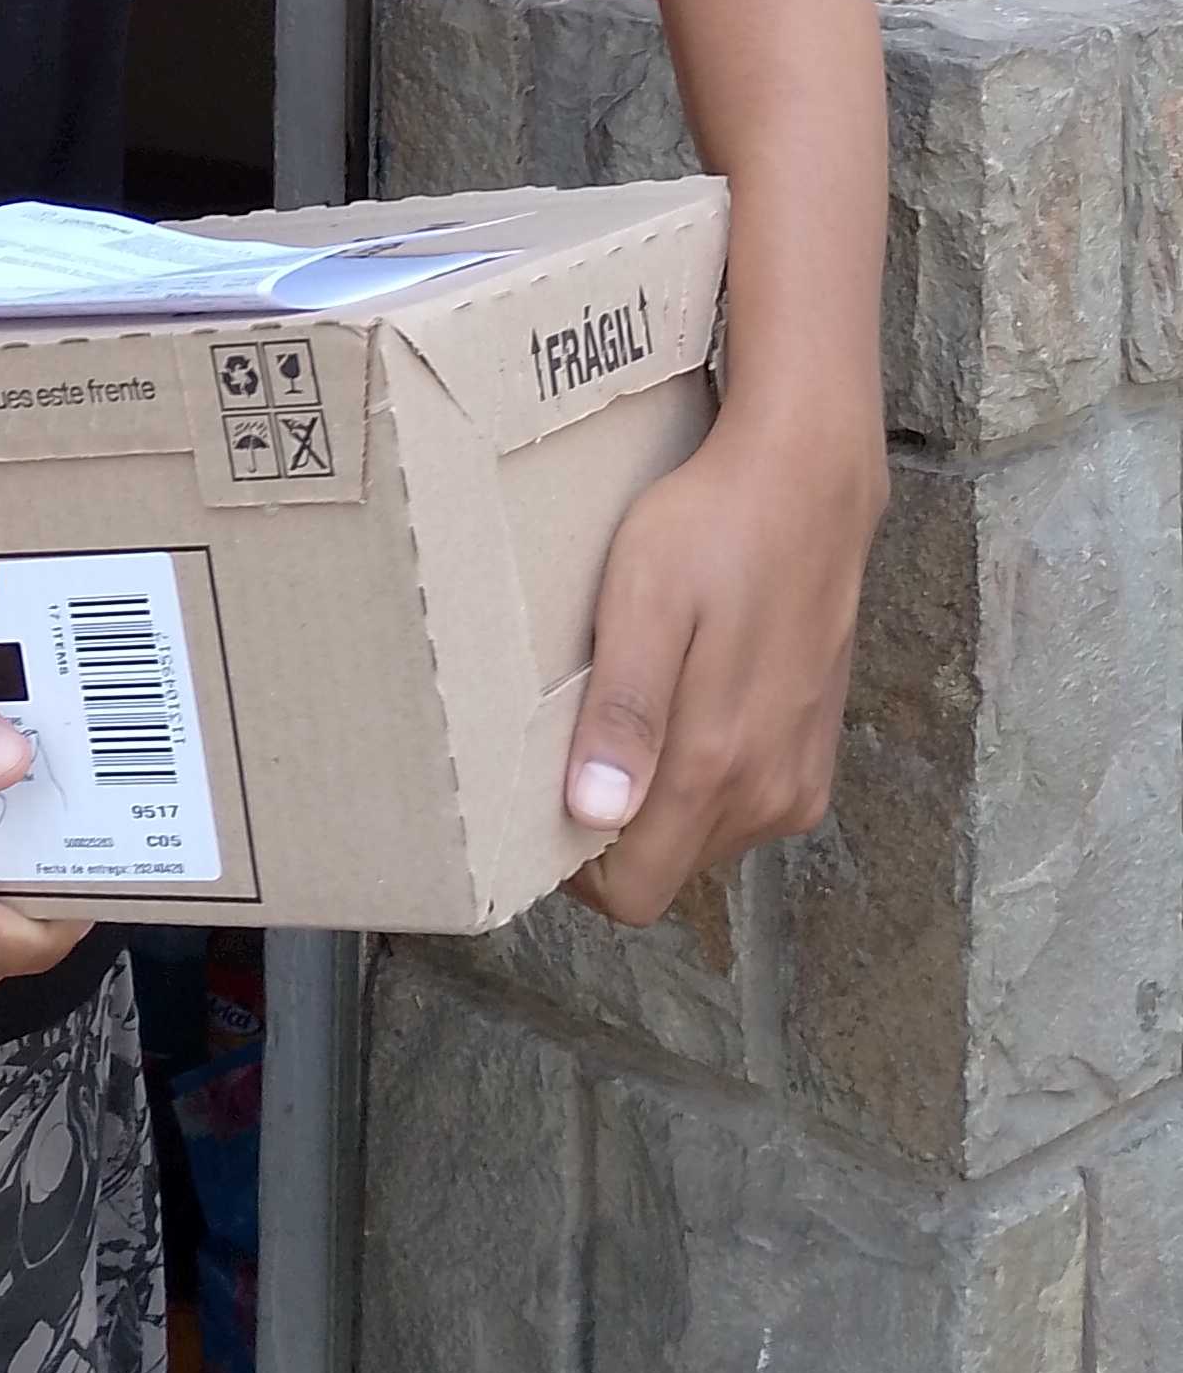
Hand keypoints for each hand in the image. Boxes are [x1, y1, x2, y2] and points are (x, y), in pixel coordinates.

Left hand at [561, 400, 886, 925]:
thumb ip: (625, 714)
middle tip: (589, 732)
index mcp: (720, 767)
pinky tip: (691, 694)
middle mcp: (771, 793)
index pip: (635, 892)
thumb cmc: (714, 527)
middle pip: (669, 865)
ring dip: (666, 795)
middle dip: (621, 825)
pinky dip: (710, 771)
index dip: (582, 866)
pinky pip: (746, 801)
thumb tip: (595, 815)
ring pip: (706, 836)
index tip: (554, 798)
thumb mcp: (645, 601)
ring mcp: (802, 776)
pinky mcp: (817, 750)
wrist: (810, 480)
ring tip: (642, 702)